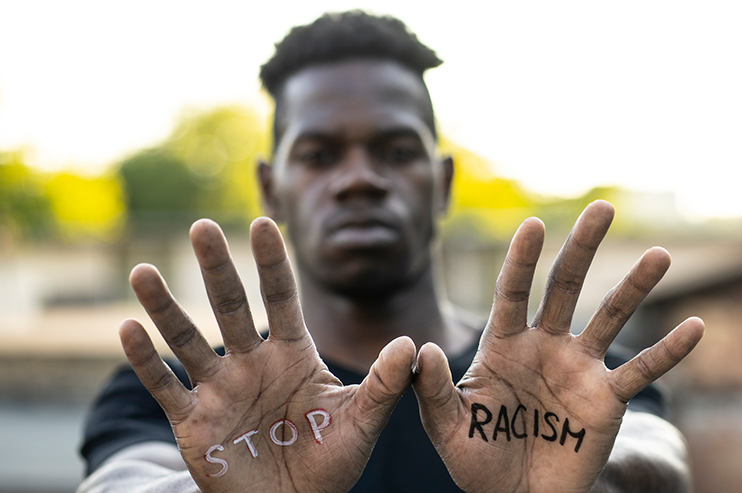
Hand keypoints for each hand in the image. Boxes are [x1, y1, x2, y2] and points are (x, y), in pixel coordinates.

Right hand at [119, 218, 415, 492]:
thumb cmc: (329, 462)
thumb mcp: (362, 422)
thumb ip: (385, 383)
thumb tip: (411, 343)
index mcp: (293, 354)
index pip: (281, 298)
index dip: (272, 263)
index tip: (264, 222)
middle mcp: (252, 363)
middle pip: (231, 307)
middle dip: (217, 268)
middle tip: (202, 227)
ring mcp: (220, 390)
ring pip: (188, 340)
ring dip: (165, 307)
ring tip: (143, 271)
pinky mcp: (194, 422)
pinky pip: (166, 387)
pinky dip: (146, 361)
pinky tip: (127, 330)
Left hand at [412, 200, 703, 492]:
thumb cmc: (479, 463)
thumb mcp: (447, 430)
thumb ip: (434, 391)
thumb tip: (424, 350)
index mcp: (504, 346)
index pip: (512, 293)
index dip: (522, 260)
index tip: (533, 224)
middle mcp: (545, 346)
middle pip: (566, 287)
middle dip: (583, 247)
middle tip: (602, 207)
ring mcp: (580, 369)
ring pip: (611, 318)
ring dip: (635, 287)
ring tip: (660, 254)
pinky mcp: (606, 399)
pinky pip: (642, 370)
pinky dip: (669, 351)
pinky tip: (696, 327)